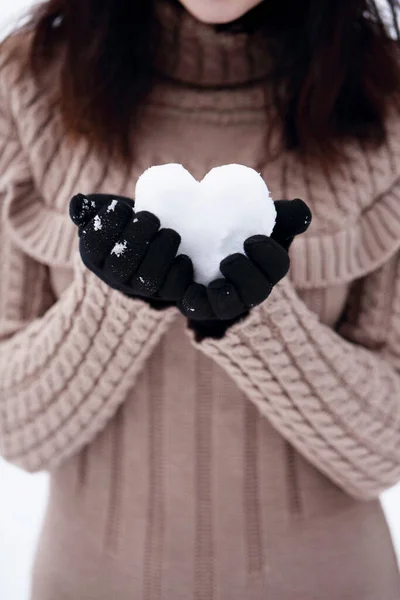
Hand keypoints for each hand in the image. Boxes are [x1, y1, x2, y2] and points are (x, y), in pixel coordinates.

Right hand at [69, 193, 192, 305]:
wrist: (154, 250)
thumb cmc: (126, 227)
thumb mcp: (106, 216)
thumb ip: (90, 210)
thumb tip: (77, 202)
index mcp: (95, 256)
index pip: (94, 244)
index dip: (108, 223)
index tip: (122, 207)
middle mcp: (115, 277)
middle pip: (121, 263)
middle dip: (138, 236)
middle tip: (150, 218)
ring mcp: (141, 288)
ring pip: (149, 278)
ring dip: (162, 251)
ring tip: (170, 233)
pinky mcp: (166, 293)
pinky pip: (174, 288)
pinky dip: (181, 270)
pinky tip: (183, 256)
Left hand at [179, 198, 311, 339]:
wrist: (200, 246)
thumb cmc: (237, 234)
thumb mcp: (260, 221)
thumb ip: (282, 215)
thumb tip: (300, 209)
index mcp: (266, 267)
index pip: (278, 267)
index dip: (268, 256)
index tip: (251, 240)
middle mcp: (248, 290)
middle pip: (256, 293)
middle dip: (245, 277)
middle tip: (228, 260)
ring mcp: (221, 300)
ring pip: (225, 307)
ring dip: (220, 293)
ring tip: (201, 269)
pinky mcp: (195, 303)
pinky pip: (194, 308)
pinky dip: (189, 295)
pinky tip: (183, 273)